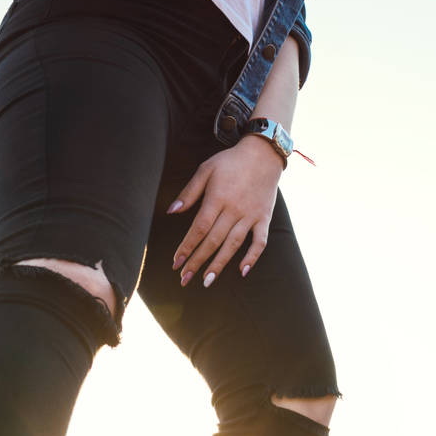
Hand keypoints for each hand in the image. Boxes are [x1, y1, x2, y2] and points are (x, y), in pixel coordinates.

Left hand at [169, 140, 284, 287]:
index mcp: (217, 198)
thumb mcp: (206, 169)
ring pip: (233, 245)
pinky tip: (242, 271)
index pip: (199, 228)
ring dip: (219, 264)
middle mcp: (234, 209)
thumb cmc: (230, 161)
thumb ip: (189, 192)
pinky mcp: (264, 218)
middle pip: (213, 240)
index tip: (176, 262)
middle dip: (197, 261)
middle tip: (185, 279)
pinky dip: (253, 257)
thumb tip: (171, 211)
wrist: (263, 154)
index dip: (187, 247)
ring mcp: (251, 215)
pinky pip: (260, 242)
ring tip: (206, 281)